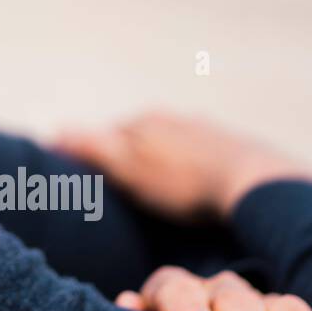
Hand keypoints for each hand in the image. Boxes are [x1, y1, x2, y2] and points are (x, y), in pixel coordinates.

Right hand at [54, 111, 311, 221]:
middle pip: (140, 137)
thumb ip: (90, 146)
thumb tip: (54, 131)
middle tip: (125, 188)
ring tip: (161, 191)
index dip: (95, 156)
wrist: (256, 185)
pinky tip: (197, 188)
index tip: (89, 179)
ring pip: (172, 145)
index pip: (107, 135)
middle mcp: (174, 119)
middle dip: (129, 157)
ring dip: (162, 162)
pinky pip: (202, 157)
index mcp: (144, 121)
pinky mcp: (234, 149)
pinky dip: (192, 169)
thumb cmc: (185, 182)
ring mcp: (206, 131)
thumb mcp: (127, 166)